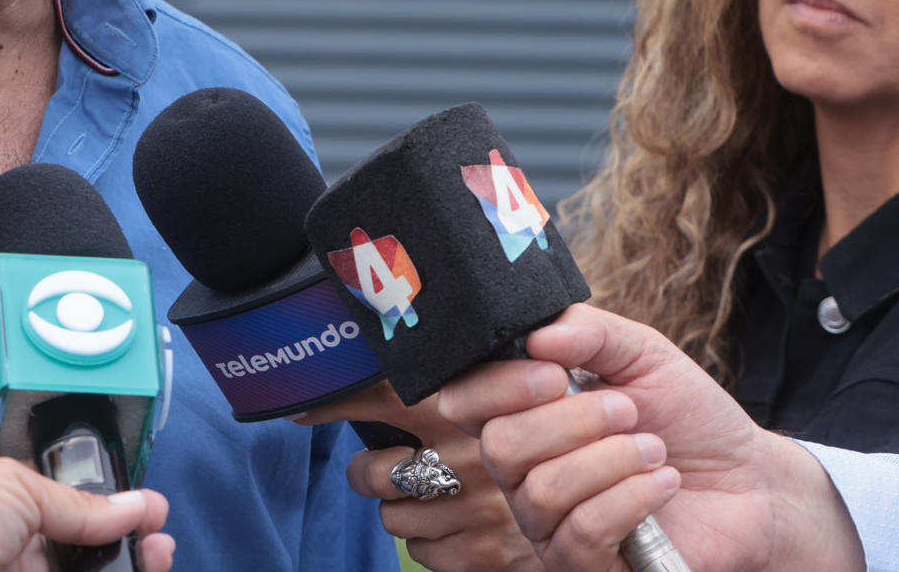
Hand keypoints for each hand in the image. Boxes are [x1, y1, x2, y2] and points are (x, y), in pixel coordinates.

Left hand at [0, 457, 174, 571]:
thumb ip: (76, 502)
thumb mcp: (16, 490)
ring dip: (131, 566)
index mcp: (17, 512)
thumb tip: (131, 505)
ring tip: (158, 559)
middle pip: (93, 550)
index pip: (79, 511)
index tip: (149, 511)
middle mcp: (27, 551)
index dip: (117, 510)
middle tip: (159, 542)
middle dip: (133, 544)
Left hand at [298, 382, 540, 571]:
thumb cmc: (549, 438)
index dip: (335, 402)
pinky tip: (452, 524)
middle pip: (374, 471)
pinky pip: (420, 551)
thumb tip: (386, 359)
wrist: (610, 499)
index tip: (301, 405)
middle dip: (369, 471)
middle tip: (385, 465)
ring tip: (428, 495)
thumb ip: (466, 378)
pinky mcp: (483, 554)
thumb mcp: (517, 392)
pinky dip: (428, 540)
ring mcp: (476, 510)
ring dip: (401, 507)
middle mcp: (470, 458)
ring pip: (393, 515)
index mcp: (472, 407)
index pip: (383, 397)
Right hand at [435, 303, 863, 571]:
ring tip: (655, 449)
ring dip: (612, 460)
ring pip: (543, 491)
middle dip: (572, 420)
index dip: (497, 385)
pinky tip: (663, 483)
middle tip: (626, 410)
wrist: (749, 482)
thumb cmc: (687, 416)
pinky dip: (631, 497)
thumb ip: (589, 331)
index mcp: (520, 415)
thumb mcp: (643, 353)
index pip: (462, 401)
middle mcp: (521, 472)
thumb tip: (536, 334)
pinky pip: (582, 532)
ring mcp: (548, 523)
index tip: (554, 372)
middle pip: (500, 447)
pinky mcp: (583, 563)